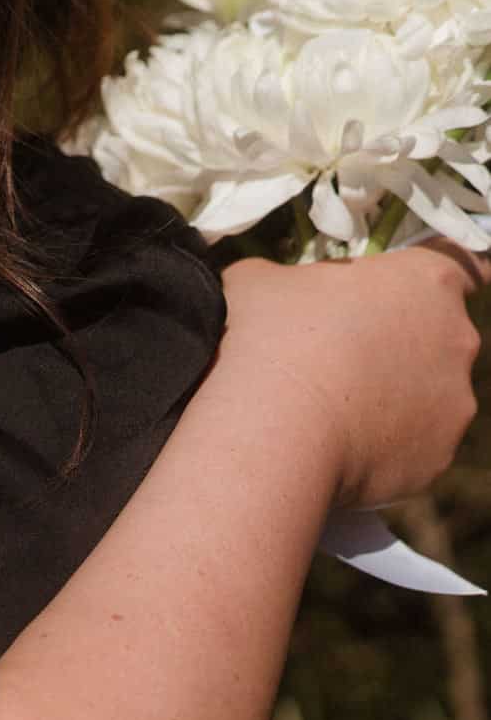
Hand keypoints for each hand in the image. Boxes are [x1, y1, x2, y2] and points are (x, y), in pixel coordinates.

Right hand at [220, 244, 482, 510]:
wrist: (273, 433)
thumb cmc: (268, 338)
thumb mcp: (258, 280)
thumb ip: (288, 277)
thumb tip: (281, 289)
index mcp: (425, 279)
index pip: (461, 265)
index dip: (423, 282)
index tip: (391, 296)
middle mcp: (458, 337)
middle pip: (441, 332)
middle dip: (399, 341)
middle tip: (339, 354)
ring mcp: (455, 400)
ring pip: (430, 392)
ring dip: (393, 395)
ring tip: (330, 408)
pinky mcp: (440, 454)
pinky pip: (415, 442)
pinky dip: (384, 443)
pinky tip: (336, 444)